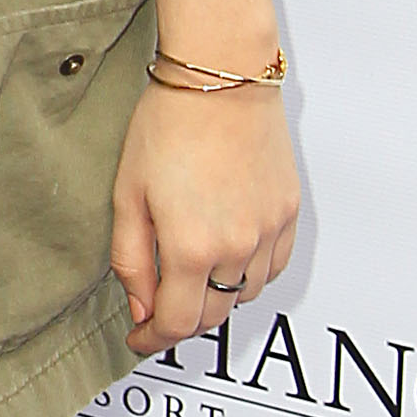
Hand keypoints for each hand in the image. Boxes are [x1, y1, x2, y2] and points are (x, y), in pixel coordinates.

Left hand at [111, 82, 298, 352]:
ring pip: (244, 294)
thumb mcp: (128, 193)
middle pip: (212, 314)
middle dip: (182, 319)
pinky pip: (272, 267)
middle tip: (157, 308)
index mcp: (192, 247)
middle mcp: (238, 247)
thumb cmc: (168, 124)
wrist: (221, 77)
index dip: (153, 339)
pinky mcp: (288, 213)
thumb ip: (131, 259)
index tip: (139, 338)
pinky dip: (249, 274)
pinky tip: (228, 255)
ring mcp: (269, 232)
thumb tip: (139, 307)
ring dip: (216, 296)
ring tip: (190, 275)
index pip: (177, 322)